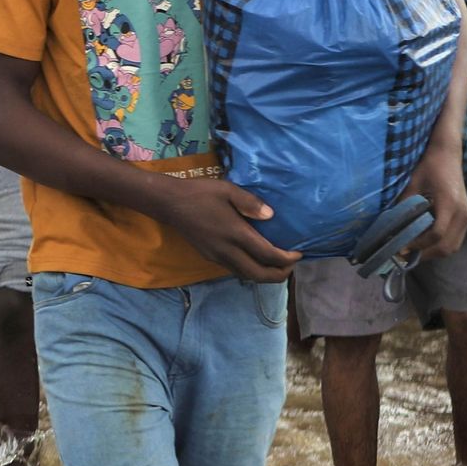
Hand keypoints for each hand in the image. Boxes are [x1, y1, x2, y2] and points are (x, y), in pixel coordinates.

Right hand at [152, 177, 302, 282]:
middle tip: (290, 266)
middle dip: (278, 275)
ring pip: (246, 275)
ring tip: (276, 265)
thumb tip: (271, 215)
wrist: (168, 203)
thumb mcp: (227, 190)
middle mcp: (227, 250)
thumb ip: (250, 203)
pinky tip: (254, 258)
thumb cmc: (199, 193)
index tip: (298, 253)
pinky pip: (235, 270)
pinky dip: (250, 269)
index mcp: (235, 234)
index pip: (267, 255)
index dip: (286, 259)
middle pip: (258, 274)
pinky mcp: (209, 256)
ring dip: (264, 275)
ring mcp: (216, 256)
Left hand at [399, 143, 466, 260]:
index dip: (418, 245)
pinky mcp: (466, 217)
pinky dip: (441, 246)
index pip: (436, 234)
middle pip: (447, 246)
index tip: (400, 248)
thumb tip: (389, 229)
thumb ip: (404, 206)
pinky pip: (456, 239)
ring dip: (433, 253)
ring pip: (453, 246)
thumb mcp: (412, 184)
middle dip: (425, 254)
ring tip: (413, 251)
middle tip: (404, 255)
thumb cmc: (428, 167)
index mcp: (450, 204)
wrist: (447, 155)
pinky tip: (424, 244)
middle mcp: (463, 213)